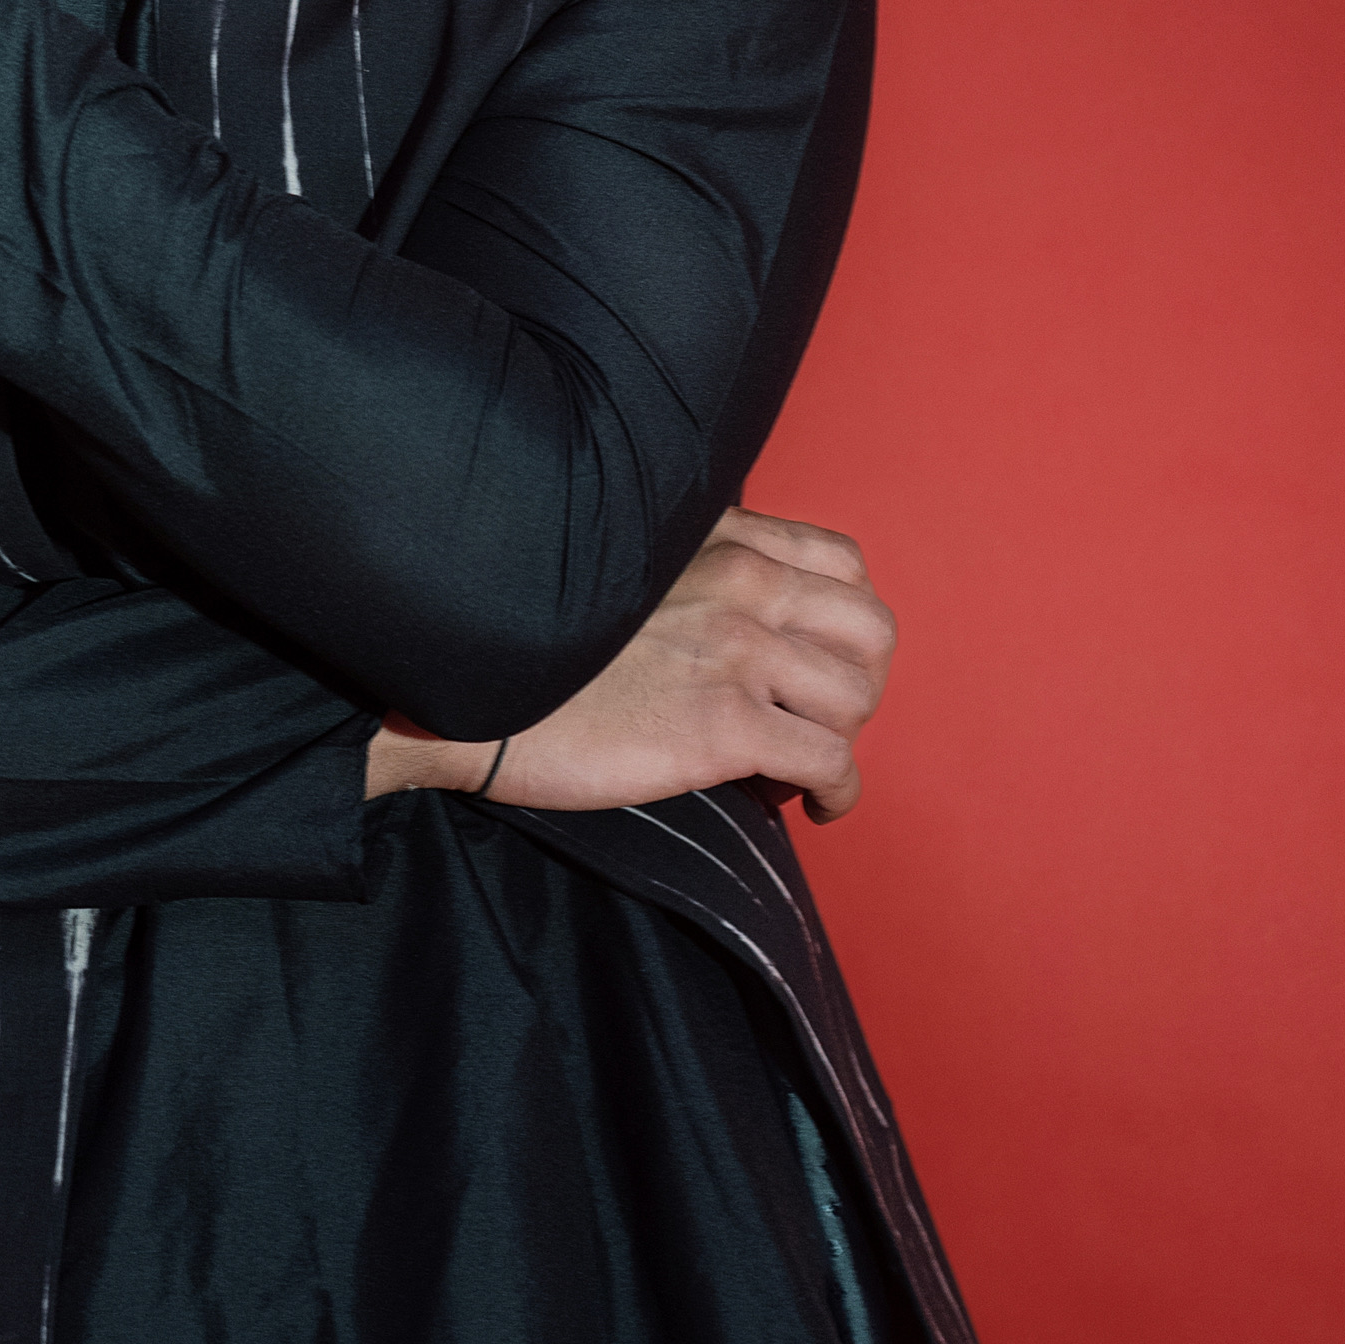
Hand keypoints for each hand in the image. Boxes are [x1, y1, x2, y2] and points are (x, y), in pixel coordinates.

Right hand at [366, 509, 896, 822]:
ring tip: (801, 769)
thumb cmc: (534, 637)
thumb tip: (729, 611)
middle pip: (871, 630)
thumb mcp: (621, 567)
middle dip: (859, 683)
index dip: (845, 621)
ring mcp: (738, 652)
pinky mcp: (726, 725)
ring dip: (842, 740)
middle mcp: (740, 582)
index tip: (817, 660)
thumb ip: (685, 569)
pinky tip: (813, 806)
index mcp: (717, 537)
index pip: (842, 563)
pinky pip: (830, 761)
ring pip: (856, 699)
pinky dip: (837, 791)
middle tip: (817, 720)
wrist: (474, 692)